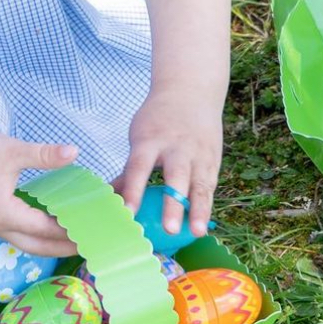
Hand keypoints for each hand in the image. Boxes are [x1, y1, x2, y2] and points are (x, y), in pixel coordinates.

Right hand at [0, 131, 78, 256]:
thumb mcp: (14, 150)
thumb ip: (45, 155)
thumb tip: (74, 151)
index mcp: (4, 214)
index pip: (44, 229)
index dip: (69, 231)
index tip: (92, 231)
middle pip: (36, 247)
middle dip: (63, 248)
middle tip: (89, 245)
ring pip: (26, 244)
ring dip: (50, 244)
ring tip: (74, 239)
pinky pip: (18, 235)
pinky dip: (37, 236)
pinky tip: (51, 226)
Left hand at [112, 91, 223, 238]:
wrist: (190, 91)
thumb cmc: (157, 120)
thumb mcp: (139, 136)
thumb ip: (130, 168)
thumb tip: (110, 198)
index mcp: (150, 140)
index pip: (139, 168)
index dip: (133, 190)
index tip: (127, 212)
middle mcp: (176, 147)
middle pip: (174, 177)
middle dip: (173, 204)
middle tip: (169, 229)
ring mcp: (197, 154)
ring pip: (199, 184)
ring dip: (198, 210)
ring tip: (196, 232)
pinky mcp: (212, 160)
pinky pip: (210, 186)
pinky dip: (206, 206)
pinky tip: (202, 225)